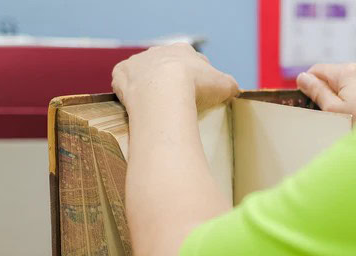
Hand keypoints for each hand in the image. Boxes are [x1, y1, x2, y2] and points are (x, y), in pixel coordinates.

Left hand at [112, 43, 238, 114]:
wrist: (164, 92)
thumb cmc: (195, 87)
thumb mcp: (224, 85)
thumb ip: (230, 85)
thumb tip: (233, 90)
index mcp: (183, 51)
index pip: (191, 62)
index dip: (196, 78)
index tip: (197, 93)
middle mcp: (159, 51)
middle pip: (165, 66)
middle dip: (170, 81)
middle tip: (176, 101)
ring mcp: (138, 62)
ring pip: (143, 74)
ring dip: (148, 86)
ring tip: (154, 105)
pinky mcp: (122, 74)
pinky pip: (123, 82)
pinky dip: (127, 91)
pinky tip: (135, 104)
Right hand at [296, 63, 355, 122]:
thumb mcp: (332, 110)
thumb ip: (317, 91)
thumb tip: (302, 77)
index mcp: (347, 72)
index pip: (317, 70)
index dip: (309, 85)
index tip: (309, 102)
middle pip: (336, 76)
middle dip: (330, 91)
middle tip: (332, 115)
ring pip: (353, 82)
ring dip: (347, 95)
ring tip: (351, 116)